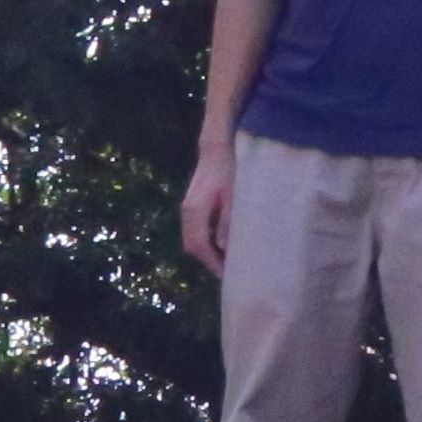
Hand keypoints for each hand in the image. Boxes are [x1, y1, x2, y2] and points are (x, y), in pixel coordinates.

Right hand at [179, 140, 237, 274]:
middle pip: (193, 245)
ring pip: (194, 238)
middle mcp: (187, 211)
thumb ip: (228, 221)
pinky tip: (224, 243)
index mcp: (195, 211)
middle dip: (210, 261)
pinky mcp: (195, 203)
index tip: (228, 275)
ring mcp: (189, 207)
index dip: (212, 263)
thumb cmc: (229, 168)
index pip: (198, 246)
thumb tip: (223, 248)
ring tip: (229, 261)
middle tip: (231, 273)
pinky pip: (198, 229)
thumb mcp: (234, 195)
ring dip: (208, 251)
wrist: (218, 146)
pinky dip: (208, 240)